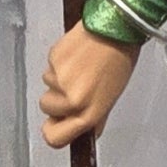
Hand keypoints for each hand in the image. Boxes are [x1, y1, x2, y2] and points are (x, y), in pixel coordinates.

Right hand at [40, 23, 138, 146]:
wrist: (116, 28)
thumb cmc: (119, 59)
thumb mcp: (112, 95)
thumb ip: (96, 116)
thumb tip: (86, 131)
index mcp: (89, 113)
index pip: (55, 138)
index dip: (52, 130)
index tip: (55, 123)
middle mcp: (72, 100)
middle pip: (47, 109)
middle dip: (56, 97)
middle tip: (76, 83)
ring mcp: (60, 80)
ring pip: (47, 86)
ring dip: (58, 78)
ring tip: (80, 64)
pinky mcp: (53, 61)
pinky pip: (49, 67)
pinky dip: (59, 62)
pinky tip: (76, 53)